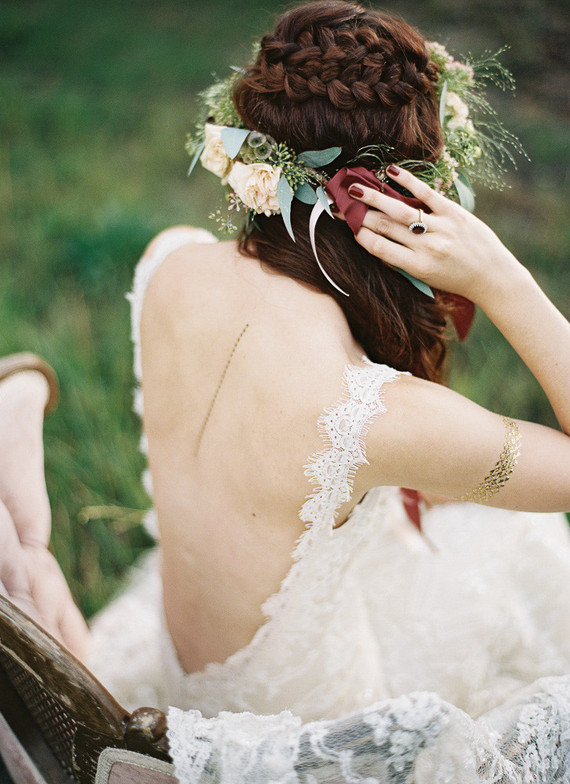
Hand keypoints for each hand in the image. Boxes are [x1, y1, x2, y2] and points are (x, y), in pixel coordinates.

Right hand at [344, 165, 524, 306]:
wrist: (491, 276)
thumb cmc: (455, 278)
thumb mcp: (425, 277)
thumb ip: (402, 259)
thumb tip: (375, 239)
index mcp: (417, 267)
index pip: (380, 248)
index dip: (359, 234)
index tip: (346, 223)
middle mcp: (427, 247)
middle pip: (385, 226)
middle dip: (359, 213)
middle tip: (340, 202)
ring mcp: (441, 228)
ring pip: (401, 210)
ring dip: (375, 197)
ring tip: (356, 187)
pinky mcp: (454, 213)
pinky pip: (427, 195)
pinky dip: (408, 181)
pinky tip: (391, 172)